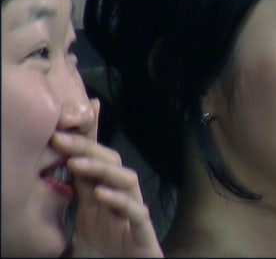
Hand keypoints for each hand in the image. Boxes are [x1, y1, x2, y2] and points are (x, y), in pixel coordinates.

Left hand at [51, 99, 162, 257]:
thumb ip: (74, 195)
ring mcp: (134, 213)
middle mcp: (122, 198)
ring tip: (78, 164)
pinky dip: (119, 201)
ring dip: (103, 169)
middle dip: (88, 148)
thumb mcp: (82, 218)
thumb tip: (50, 170)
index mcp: (104, 193)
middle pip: (113, 162)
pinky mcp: (143, 232)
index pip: (97, 158)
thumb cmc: (104, 251)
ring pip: (128, 180)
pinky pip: (136, 212)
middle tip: (62, 138)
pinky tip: (100, 194)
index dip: (90, 133)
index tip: (76, 113)